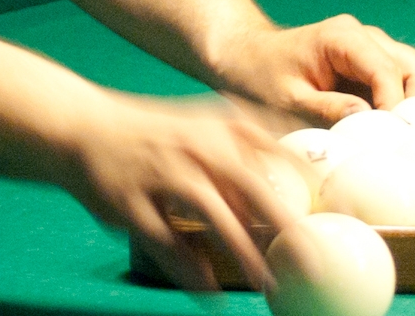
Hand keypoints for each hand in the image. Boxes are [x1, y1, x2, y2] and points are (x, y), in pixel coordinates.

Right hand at [58, 91, 312, 292]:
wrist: (80, 126)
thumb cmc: (150, 133)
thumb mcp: (198, 123)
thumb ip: (242, 144)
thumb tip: (297, 180)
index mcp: (214, 125)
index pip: (272, 151)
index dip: (305, 185)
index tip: (334, 216)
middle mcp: (191, 145)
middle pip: (250, 186)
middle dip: (285, 227)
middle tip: (312, 262)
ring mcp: (160, 173)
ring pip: (212, 216)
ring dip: (243, 253)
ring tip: (268, 284)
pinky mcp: (130, 202)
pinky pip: (167, 243)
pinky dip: (191, 271)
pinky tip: (211, 292)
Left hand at [208, 12, 414, 123]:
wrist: (244, 56)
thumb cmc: (260, 76)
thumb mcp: (286, 100)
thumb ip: (326, 109)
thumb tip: (370, 121)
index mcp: (343, 38)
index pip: (388, 71)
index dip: (398, 108)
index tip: (397, 143)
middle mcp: (366, 37)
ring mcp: (374, 49)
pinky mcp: (375, 65)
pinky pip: (409, 80)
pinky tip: (408, 133)